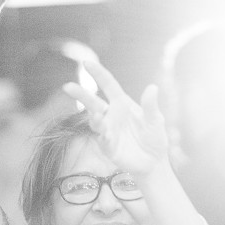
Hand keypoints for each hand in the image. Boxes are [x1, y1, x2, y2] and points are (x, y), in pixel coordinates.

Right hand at [64, 59, 170, 178]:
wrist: (154, 162)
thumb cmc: (154, 137)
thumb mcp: (156, 121)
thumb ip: (151, 106)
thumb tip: (152, 88)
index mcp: (122, 103)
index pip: (108, 85)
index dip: (98, 73)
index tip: (86, 63)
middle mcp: (111, 115)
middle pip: (93, 102)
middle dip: (81, 94)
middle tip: (68, 86)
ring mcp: (107, 131)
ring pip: (94, 121)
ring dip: (94, 118)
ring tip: (97, 115)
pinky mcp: (108, 147)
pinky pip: (103, 140)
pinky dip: (103, 136)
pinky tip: (106, 134)